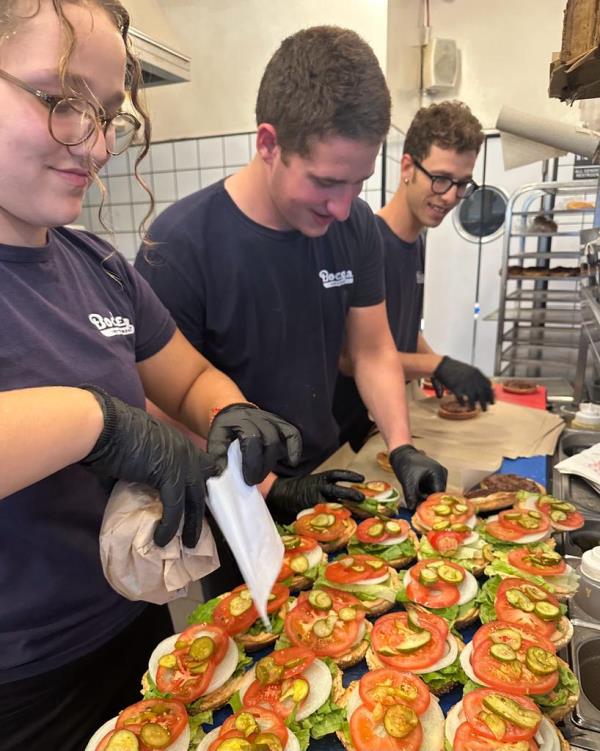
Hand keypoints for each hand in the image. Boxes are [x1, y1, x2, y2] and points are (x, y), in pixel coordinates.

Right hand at [80, 385, 215, 547]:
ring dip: (192, 524)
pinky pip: (175, 507)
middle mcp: (184, 451)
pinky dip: (170, 526)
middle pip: (201, 486)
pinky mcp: (169, 475)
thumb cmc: (109, 436)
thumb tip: (124, 494)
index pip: (200, 467)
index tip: (195, 505)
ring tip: (189, 544)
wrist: (104, 426)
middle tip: (198, 531)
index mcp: (177, 443)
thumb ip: (136, 475)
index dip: (198, 487)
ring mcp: (180, 462)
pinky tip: (162, 539)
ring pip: (193, 500)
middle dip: (200, 509)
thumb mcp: (131, 456)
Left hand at [208, 403, 301, 485]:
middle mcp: (260, 419)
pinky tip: (291, 462)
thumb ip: (217, 455)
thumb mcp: (216, 438)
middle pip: (270, 443)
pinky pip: (293, 435)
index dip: (252, 463)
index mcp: (243, 422)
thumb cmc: (225, 428)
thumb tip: (220, 472)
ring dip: (274, 461)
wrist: (234, 411)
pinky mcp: (281, 425)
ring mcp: (273, 420)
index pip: (253, 442)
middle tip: (253, 480)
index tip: (247, 480)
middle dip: (263, 466)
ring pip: (281, 441)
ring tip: (264, 473)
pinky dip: (295, 448)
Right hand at [266, 469, 364, 516]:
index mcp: (321, 479)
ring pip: (333, 506)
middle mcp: (319, 488)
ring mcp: (315, 501)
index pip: (337, 475)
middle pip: (338, 491)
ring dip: (347, 511)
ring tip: (358, 516)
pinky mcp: (310, 512)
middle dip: (351, 494)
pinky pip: (324, 518)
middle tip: (362, 499)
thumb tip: (354, 497)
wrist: (283, 494)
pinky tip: (344, 529)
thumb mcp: (316, 483)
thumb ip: (331, 490)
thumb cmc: (304, 490)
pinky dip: (334, 523)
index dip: (350, 476)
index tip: (362, 478)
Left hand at [389, 445, 446, 510]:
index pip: (439, 494)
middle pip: (437, 494)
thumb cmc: (405, 463)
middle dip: (427, 502)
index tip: (422, 512)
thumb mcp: (408, 481)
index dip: (431, 504)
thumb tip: (412, 510)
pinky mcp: (432, 477)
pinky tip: (415, 497)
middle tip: (416, 509)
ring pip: (432, 493)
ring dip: (424, 498)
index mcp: (439, 473)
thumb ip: (411, 496)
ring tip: (414, 502)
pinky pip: (429, 489)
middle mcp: (442, 474)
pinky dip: (423, 494)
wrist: (401, 452)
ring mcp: (438, 475)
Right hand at [431, 356, 494, 409]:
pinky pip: (461, 398)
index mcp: (477, 373)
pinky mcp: (456, 387)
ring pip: (473, 398)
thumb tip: (482, 389)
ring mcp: (464, 383)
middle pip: (482, 393)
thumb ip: (476, 379)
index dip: (490, 395)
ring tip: (473, 409)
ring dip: (473, 405)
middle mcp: (472, 378)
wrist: (442, 364)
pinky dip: (462, 403)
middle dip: (484, 403)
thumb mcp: (469, 370)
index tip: (491, 401)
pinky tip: (463, 405)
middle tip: (485, 409)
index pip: (488, 385)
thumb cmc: (454, 367)